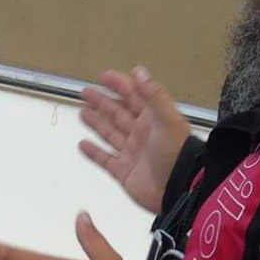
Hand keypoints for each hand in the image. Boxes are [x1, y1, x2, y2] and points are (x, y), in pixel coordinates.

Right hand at [79, 66, 190, 214]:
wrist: (177, 188)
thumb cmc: (175, 152)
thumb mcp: (167, 119)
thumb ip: (153, 95)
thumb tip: (139, 71)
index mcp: (153, 119)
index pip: (134, 97)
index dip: (120, 85)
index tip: (104, 75)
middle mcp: (141, 134)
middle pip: (118, 114)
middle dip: (102, 102)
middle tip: (86, 92)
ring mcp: (131, 153)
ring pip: (110, 134)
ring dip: (96, 123)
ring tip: (82, 113)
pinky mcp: (123, 172)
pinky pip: (105, 160)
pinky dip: (94, 153)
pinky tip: (83, 145)